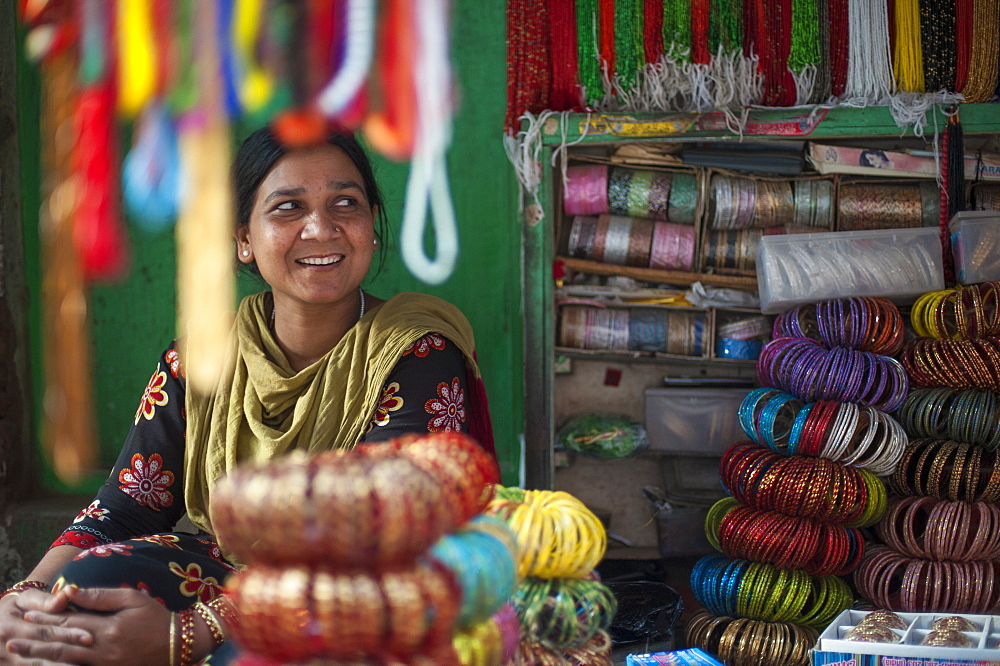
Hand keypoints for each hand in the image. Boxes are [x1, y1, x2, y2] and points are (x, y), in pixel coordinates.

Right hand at [0, 590, 91, 664]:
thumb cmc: (15, 608)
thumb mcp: (26, 600)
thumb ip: (46, 600)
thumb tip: (66, 595)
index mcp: (10, 627)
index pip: (44, 632)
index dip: (67, 635)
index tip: (89, 637)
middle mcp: (8, 648)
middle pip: (43, 652)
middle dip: (69, 654)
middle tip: (90, 653)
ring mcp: (7, 662)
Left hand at [4, 587, 171, 665]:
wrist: (178, 645)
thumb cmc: (156, 618)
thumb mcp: (132, 599)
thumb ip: (100, 596)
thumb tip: (70, 591)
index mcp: (107, 629)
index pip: (69, 623)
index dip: (46, 619)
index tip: (27, 614)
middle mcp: (101, 650)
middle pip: (61, 645)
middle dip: (36, 640)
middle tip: (13, 637)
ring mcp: (103, 665)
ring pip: (64, 662)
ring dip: (40, 656)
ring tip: (20, 652)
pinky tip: (47, 664)